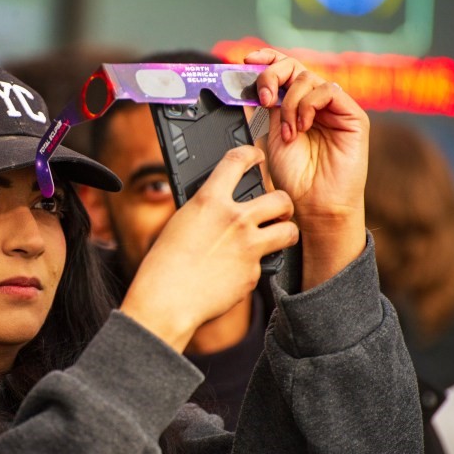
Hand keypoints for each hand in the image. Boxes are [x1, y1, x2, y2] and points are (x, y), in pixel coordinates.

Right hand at [120, 146, 297, 352]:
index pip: (238, 161)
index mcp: (210, 200)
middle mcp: (235, 219)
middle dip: (282, 203)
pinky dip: (255, 266)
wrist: (167, 299)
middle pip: (280, 198)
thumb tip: (222, 206)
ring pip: (288, 231)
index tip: (256, 158)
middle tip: (277, 210)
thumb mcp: (181, 223)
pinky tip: (237, 271)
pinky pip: (265, 264)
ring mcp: (248, 247)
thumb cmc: (164, 263)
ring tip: (276, 236)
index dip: (251, 154)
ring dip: (285, 231)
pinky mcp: (253, 273)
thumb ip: (207, 209)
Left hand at [245, 49, 368, 288]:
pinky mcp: (352, 115)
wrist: (313, 205)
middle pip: (294, 67)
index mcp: (292, 106)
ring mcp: (333, 108)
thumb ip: (259, 113)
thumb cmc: (293, 179)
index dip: (266, 59)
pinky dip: (308, 105)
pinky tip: (300, 127)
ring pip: (308, 78)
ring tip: (286, 132)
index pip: (282, 71)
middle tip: (264, 97)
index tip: (246, 60)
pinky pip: (328, 91)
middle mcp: (313, 103)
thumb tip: (242, 87)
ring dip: (289, 102)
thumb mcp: (265, 140)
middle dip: (273, 75)